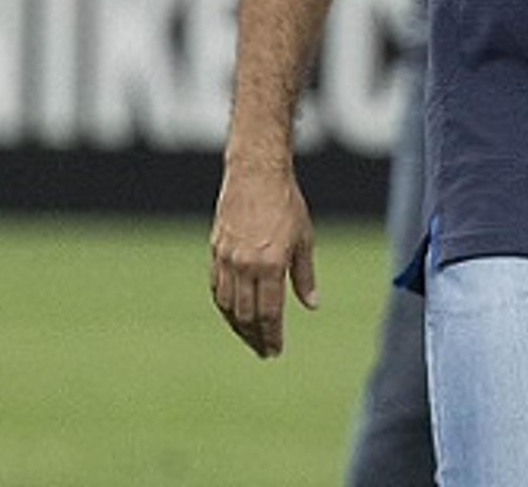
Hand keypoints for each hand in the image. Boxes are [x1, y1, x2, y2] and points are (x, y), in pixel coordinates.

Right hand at [210, 161, 317, 357]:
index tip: (275, 351)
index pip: (269, 313)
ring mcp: (226, 259)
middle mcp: (245, 266)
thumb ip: (304, 276)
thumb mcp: (304, 239)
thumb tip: (311, 305)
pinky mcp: (215, 251)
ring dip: (237, 326)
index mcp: (270, 265)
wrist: (256, 175)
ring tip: (249, 338)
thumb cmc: (286, 204)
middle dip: (255, 337)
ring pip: (227, 305)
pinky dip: (224, 306)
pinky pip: (216, 288)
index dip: (272, 336)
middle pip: (246, 315)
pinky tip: (232, 314)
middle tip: (263, 352)